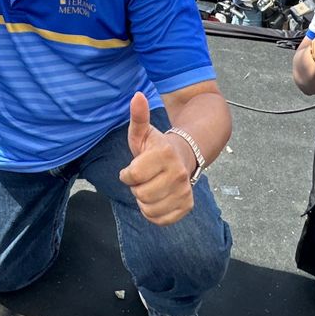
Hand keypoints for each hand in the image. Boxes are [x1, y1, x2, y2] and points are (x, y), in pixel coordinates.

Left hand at [117, 93, 194, 225]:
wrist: (184, 157)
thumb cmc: (156, 147)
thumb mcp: (143, 132)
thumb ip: (138, 116)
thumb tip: (136, 95)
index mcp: (165, 154)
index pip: (133, 175)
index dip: (127, 174)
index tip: (133, 167)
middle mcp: (179, 173)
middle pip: (141, 194)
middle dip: (136, 187)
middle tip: (145, 177)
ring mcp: (185, 191)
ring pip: (149, 208)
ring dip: (144, 201)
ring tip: (151, 186)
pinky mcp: (187, 206)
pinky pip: (160, 220)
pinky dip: (153, 213)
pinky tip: (158, 198)